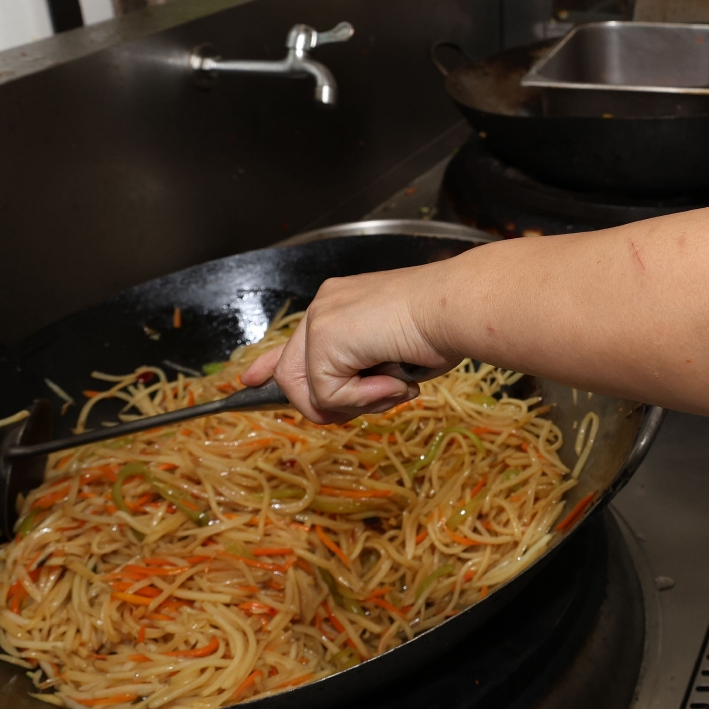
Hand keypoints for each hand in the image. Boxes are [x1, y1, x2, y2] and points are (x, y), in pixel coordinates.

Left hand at [239, 265, 455, 422]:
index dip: (270, 366)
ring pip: (310, 393)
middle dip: (331, 404)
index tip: (251, 381)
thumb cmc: (445, 326)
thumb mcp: (394, 352)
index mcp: (340, 304)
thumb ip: (363, 372)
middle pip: (292, 377)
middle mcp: (323, 307)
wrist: (456, 308)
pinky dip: (365, 397)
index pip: (294, 341)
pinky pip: (329, 396)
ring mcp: (320, 322)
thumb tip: (336, 402)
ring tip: (395, 382)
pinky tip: (394, 376)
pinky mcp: (324, 340)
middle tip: (380, 396)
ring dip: (357, 402)